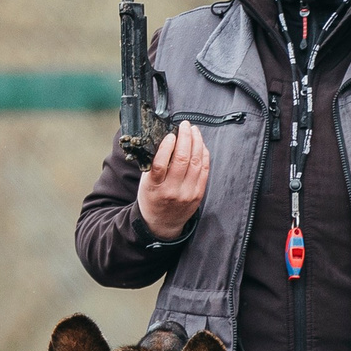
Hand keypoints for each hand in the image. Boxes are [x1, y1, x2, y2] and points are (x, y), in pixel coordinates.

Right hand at [134, 122, 211, 240]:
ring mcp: (187, 193)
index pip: (161, 164)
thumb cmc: (152, 198)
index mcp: (154, 187)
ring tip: (194, 131)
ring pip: (196, 162)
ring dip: (197, 143)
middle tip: (185, 126)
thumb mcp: (145, 182)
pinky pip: (204, 170)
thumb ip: (154, 165)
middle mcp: (171, 191)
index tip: (171, 134)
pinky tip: (201, 145)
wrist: (161, 224)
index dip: (167, 146)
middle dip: (186, 138)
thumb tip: (168, 140)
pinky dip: (204, 155)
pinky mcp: (198, 195)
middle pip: (183, 159)